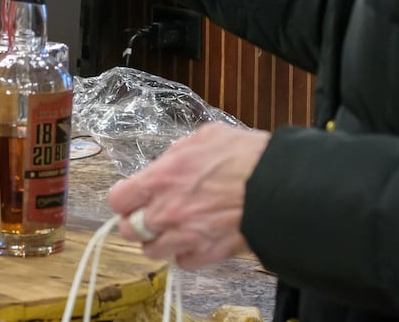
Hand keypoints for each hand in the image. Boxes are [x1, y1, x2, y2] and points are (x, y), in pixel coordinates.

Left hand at [107, 123, 269, 269]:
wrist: (278, 185)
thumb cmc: (246, 156)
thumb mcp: (206, 136)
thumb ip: (178, 151)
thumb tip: (169, 160)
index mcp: (162, 178)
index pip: (119, 199)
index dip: (124, 199)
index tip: (131, 198)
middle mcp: (167, 211)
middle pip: (128, 230)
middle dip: (136, 222)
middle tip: (150, 214)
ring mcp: (186, 236)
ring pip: (151, 251)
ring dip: (158, 240)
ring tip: (173, 229)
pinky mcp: (206, 254)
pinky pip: (182, 262)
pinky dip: (185, 254)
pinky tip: (195, 240)